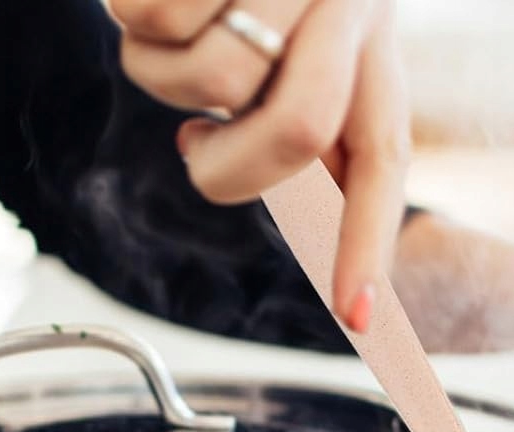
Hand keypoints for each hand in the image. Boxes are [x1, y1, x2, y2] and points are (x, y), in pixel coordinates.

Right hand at [110, 0, 408, 331]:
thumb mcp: (305, 34)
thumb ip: (301, 115)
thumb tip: (255, 187)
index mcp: (373, 46)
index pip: (382, 155)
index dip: (366, 240)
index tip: (357, 318)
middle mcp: (350, 5)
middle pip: (297, 129)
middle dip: (233, 169)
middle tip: (198, 150)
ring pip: (211, 77)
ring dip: (166, 76)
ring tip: (174, 29)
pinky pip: (150, 16)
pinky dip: (132, 12)